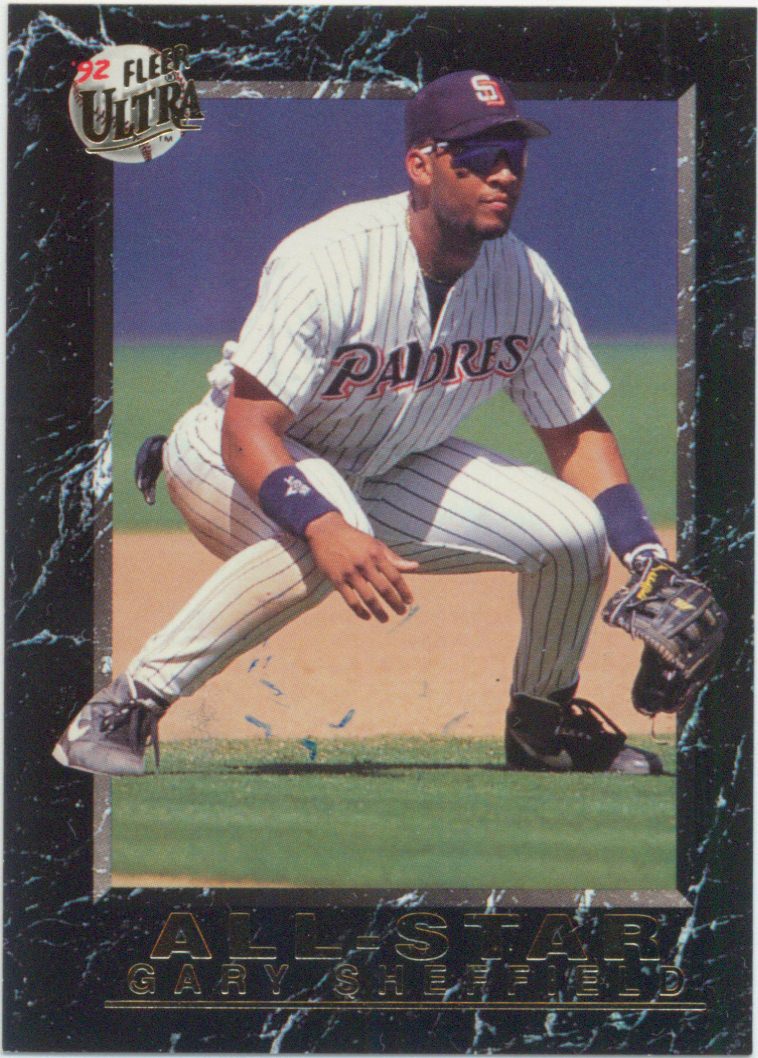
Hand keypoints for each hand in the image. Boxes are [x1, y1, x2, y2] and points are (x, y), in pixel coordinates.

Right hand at [304, 512, 418, 621]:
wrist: (326, 531)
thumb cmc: (355, 540)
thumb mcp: (376, 545)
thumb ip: (394, 558)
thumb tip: (416, 567)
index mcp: (376, 554)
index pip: (395, 576)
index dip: (404, 591)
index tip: (410, 601)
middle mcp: (364, 563)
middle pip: (383, 589)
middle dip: (395, 603)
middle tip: (402, 612)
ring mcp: (350, 572)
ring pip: (368, 597)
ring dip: (378, 611)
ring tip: (385, 619)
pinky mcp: (336, 579)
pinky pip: (350, 600)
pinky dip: (359, 611)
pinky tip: (367, 617)